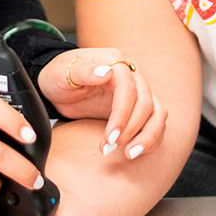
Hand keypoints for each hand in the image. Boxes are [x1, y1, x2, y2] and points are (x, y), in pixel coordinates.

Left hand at [36, 48, 166, 159]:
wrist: (58, 84)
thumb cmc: (58, 76)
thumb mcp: (61, 73)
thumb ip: (82, 71)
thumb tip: (106, 71)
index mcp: (114, 61)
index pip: (128, 89)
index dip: (122, 114)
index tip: (110, 136)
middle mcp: (130, 74)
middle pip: (146, 102)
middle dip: (132, 129)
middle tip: (112, 147)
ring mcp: (136, 90)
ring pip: (157, 112)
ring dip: (148, 135)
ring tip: (130, 154)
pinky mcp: (137, 106)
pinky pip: (154, 121)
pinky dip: (150, 138)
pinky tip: (135, 151)